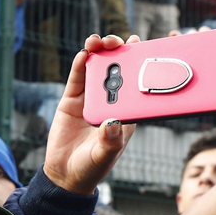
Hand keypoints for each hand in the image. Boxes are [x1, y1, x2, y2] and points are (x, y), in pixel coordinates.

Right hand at [43, 34, 137, 194]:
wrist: (65, 174)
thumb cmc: (92, 167)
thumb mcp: (105, 156)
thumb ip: (110, 141)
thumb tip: (112, 123)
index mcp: (127, 113)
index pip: (139, 83)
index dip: (145, 62)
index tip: (151, 44)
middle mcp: (111, 101)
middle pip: (119, 69)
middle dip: (121, 50)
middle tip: (122, 40)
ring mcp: (91, 99)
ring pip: (97, 68)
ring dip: (99, 52)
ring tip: (99, 41)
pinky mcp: (72, 100)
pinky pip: (77, 78)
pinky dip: (80, 64)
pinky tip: (84, 54)